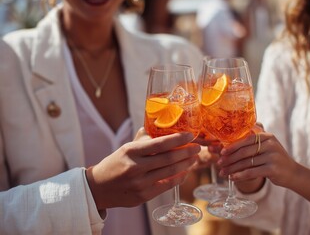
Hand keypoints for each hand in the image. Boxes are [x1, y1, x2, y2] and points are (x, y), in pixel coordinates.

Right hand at [86, 132, 200, 209]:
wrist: (98, 188)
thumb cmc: (116, 164)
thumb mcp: (126, 148)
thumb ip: (144, 139)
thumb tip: (162, 126)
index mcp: (131, 151)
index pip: (160, 143)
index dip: (178, 139)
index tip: (191, 135)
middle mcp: (136, 167)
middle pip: (169, 158)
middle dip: (187, 151)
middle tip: (198, 147)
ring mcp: (140, 183)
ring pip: (170, 172)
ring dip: (186, 164)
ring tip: (194, 158)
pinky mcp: (143, 196)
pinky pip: (166, 185)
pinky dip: (178, 178)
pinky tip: (185, 171)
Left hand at [217, 129, 297, 191]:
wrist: (293, 173)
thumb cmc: (274, 159)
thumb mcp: (267, 146)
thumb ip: (254, 141)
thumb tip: (231, 140)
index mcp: (267, 136)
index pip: (245, 140)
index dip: (232, 146)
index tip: (221, 152)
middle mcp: (270, 144)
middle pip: (244, 152)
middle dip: (229, 158)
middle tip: (219, 163)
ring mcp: (272, 156)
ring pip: (246, 163)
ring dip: (232, 168)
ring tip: (222, 173)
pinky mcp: (273, 169)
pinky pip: (251, 172)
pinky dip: (240, 175)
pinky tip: (232, 178)